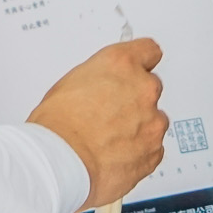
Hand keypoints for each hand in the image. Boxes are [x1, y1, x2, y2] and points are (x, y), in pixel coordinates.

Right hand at [28, 38, 168, 209]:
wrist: (61, 161)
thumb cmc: (58, 125)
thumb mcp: (72, 83)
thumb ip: (100, 81)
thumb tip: (102, 90)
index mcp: (122, 64)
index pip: (148, 51)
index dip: (141, 63)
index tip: (139, 69)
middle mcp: (143, 89)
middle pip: (150, 89)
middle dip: (135, 101)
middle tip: (111, 115)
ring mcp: (152, 122)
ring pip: (153, 122)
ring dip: (138, 129)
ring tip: (109, 141)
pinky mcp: (154, 152)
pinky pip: (152, 150)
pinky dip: (138, 153)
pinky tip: (115, 156)